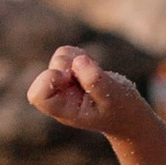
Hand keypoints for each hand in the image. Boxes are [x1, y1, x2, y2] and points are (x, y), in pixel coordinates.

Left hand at [27, 45, 144, 136]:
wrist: (128, 112)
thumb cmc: (121, 109)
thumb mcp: (113, 98)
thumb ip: (94, 81)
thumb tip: (78, 60)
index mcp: (63, 110)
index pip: (37, 96)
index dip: (49, 80)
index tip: (68, 78)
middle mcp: (59, 97)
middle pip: (46, 73)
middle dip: (65, 67)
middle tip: (84, 74)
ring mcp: (64, 84)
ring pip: (58, 59)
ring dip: (77, 60)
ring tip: (95, 73)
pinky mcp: (71, 71)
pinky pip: (67, 52)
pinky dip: (80, 54)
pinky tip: (92, 67)